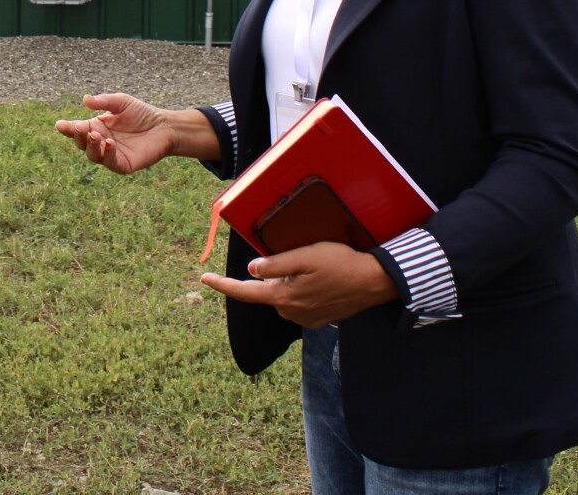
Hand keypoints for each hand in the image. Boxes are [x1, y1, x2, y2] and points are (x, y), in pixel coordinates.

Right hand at [54, 93, 176, 174]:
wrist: (164, 126)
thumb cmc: (142, 113)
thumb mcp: (121, 102)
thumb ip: (103, 101)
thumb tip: (85, 100)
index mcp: (96, 127)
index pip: (77, 129)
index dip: (67, 128)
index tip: (60, 124)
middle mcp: (100, 142)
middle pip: (81, 143)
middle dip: (78, 136)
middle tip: (80, 127)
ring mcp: (110, 154)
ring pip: (92, 155)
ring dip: (91, 146)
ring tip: (96, 135)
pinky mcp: (122, 164)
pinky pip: (109, 162)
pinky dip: (106, 154)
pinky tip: (109, 144)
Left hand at [200, 242, 398, 327]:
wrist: (374, 282)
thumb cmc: (340, 263)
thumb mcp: (304, 256)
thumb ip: (275, 264)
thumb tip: (251, 270)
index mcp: (283, 297)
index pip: (244, 292)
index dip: (222, 285)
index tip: (204, 278)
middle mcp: (290, 313)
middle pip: (268, 291)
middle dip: (274, 275)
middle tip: (300, 258)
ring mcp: (305, 319)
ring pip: (284, 296)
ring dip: (290, 282)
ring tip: (315, 268)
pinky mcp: (318, 320)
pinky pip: (300, 303)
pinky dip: (303, 291)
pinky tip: (320, 280)